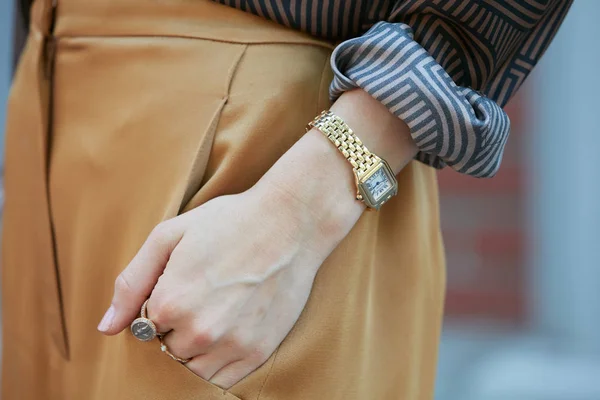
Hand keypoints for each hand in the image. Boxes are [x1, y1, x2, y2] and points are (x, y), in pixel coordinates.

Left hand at [97, 89, 417, 388]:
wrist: (291, 223)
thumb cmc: (229, 222)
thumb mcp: (169, 236)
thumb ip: (132, 283)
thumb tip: (106, 328)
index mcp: (170, 303)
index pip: (142, 326)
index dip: (159, 303)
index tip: (181, 282)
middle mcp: (199, 332)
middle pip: (168, 347)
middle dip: (177, 325)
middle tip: (204, 291)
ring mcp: (232, 346)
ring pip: (193, 366)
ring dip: (197, 346)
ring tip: (219, 309)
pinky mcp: (258, 352)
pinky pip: (223, 379)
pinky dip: (220, 361)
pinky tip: (231, 329)